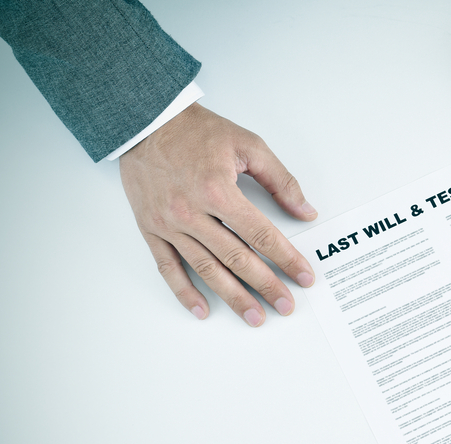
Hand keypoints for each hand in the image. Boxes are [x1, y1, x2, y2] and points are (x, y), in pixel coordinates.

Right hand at [119, 103, 317, 325]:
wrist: (145, 120)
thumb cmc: (196, 130)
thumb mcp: (248, 144)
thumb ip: (281, 180)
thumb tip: (305, 211)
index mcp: (218, 190)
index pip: (261, 235)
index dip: (286, 259)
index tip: (303, 277)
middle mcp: (192, 212)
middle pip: (237, 258)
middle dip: (266, 286)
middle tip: (286, 306)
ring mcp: (169, 224)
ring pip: (206, 269)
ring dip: (232, 297)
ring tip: (254, 317)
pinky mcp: (151, 229)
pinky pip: (168, 267)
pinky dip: (185, 292)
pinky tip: (202, 310)